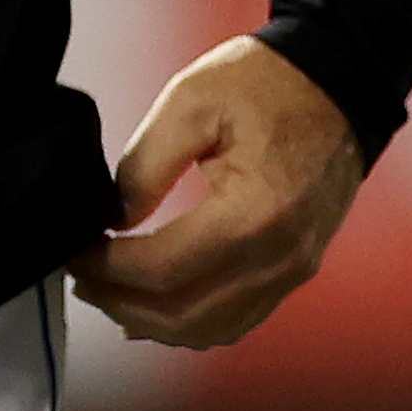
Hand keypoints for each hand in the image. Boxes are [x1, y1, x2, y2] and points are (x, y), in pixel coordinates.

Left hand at [69, 35, 363, 347]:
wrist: (336, 84)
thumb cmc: (264, 83)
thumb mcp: (190, 100)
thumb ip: (146, 164)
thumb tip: (112, 218)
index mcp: (255, 212)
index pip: (166, 267)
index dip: (109, 267)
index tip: (74, 250)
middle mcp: (280, 256)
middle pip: (187, 312)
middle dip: (122, 301)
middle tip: (80, 278)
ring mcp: (293, 270)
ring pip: (213, 326)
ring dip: (153, 320)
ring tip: (107, 293)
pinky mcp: (295, 269)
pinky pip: (240, 316)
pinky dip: (192, 320)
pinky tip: (156, 307)